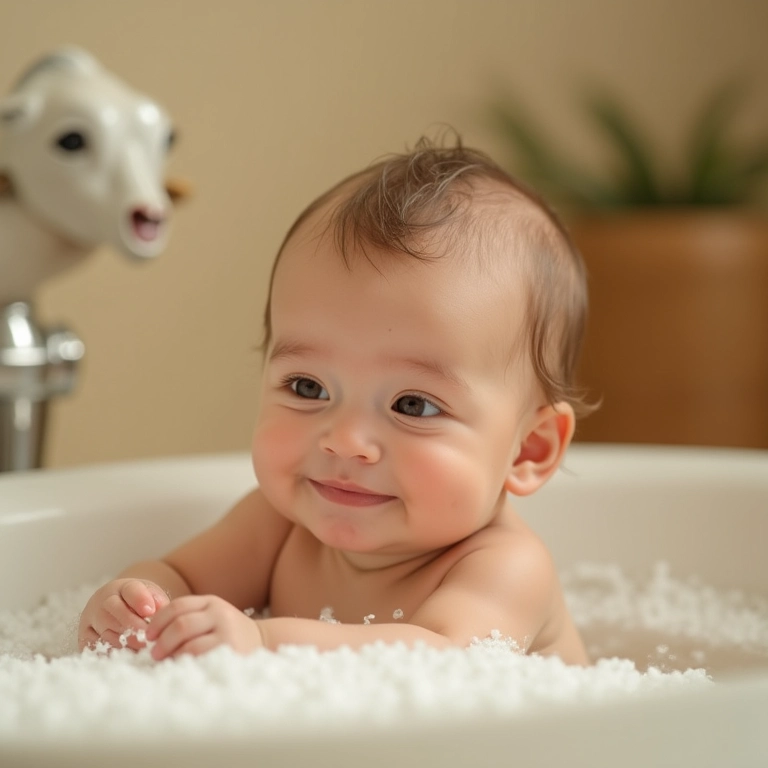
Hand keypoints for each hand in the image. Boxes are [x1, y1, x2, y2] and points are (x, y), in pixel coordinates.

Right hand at [78, 578, 169, 650]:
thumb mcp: (151, 595)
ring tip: (143, 651)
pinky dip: (111, 655)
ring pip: (108, 635)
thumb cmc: (138, 603)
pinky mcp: (84, 638)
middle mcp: (102, 602)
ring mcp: (91, 620)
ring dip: (127, 645)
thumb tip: (162, 610)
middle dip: (136, 630)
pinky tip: (126, 658)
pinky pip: (96, 649)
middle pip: (118, 616)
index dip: (140, 600)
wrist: (115, 606)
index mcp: (122, 587)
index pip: (131, 591)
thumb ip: (158, 601)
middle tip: (151, 641)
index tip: (150, 611)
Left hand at [144, 595, 263, 659]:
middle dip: (162, 640)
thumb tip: (151, 632)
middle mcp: (219, 613)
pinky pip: (200, 656)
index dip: (158, 621)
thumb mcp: (212, 617)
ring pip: (188, 643)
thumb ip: (189, 617)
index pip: (178, 606)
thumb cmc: (229, 632)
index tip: (148, 636)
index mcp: (211, 602)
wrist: (263, 640)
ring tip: (164, 662)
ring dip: (171, 654)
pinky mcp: (230, 649)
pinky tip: (180, 667)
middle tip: (153, 653)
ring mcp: (226, 631)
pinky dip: (185, 662)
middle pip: (180, 624)